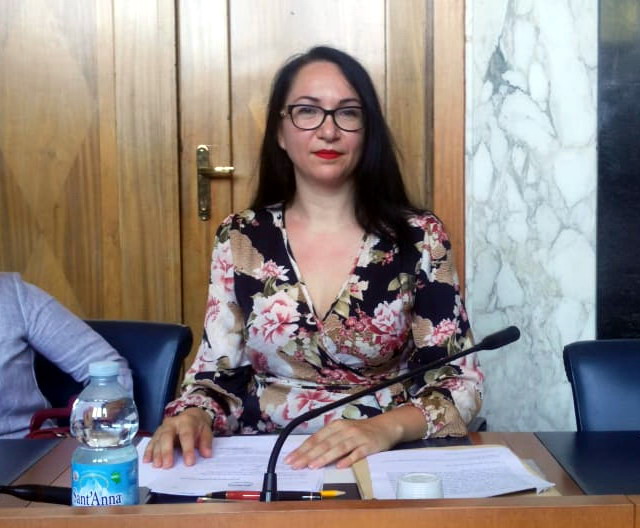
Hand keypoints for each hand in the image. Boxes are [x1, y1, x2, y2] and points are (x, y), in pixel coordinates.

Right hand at [143, 407, 212, 467]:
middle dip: (167, 451)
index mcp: (187, 421)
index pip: (186, 435)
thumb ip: (206, 442)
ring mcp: (163, 427)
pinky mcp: (157, 433)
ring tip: (157, 466)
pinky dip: (148, 451)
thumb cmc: (198, 427)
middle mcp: (173, 423)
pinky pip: (151, 441)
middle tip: (168, 465)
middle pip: (167, 436)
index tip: (189, 463)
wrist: (191, 416)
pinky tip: (147, 461)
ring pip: (157, 439)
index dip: (187, 449)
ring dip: (156, 453)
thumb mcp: (206, 431)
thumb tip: (207, 454)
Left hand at [284, 406, 425, 469]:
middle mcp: (345, 430)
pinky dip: (348, 459)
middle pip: (324, 443)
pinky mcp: (369, 445)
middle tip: (296, 465)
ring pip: (338, 447)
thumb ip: (328, 440)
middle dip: (308, 455)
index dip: (302, 449)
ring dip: (324, 457)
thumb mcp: (342, 431)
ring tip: (312, 466)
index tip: (290, 459)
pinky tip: (340, 466)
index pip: (316, 438)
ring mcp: (357, 437)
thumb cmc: (360, 431)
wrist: (385, 426)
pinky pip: (358, 453)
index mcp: (336, 426)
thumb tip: (309, 454)